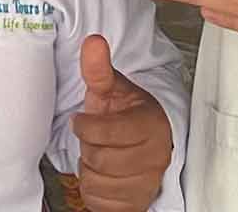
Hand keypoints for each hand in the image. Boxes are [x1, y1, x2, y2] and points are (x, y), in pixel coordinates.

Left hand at [73, 34, 170, 211]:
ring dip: (89, 169)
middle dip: (88, 147)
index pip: (106, 131)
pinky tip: (103, 175)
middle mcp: (155, 157)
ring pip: (96, 182)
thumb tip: (93, 41)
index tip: (83, 120)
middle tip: (95, 139)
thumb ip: (99, 69)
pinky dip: (92, 191)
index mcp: (150, 125)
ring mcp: (147, 183)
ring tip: (100, 155)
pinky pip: (99, 203)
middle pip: (99, 158)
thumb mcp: (111, 90)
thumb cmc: (124, 116)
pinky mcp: (136, 204)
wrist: (143, 146)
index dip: (85, 126)